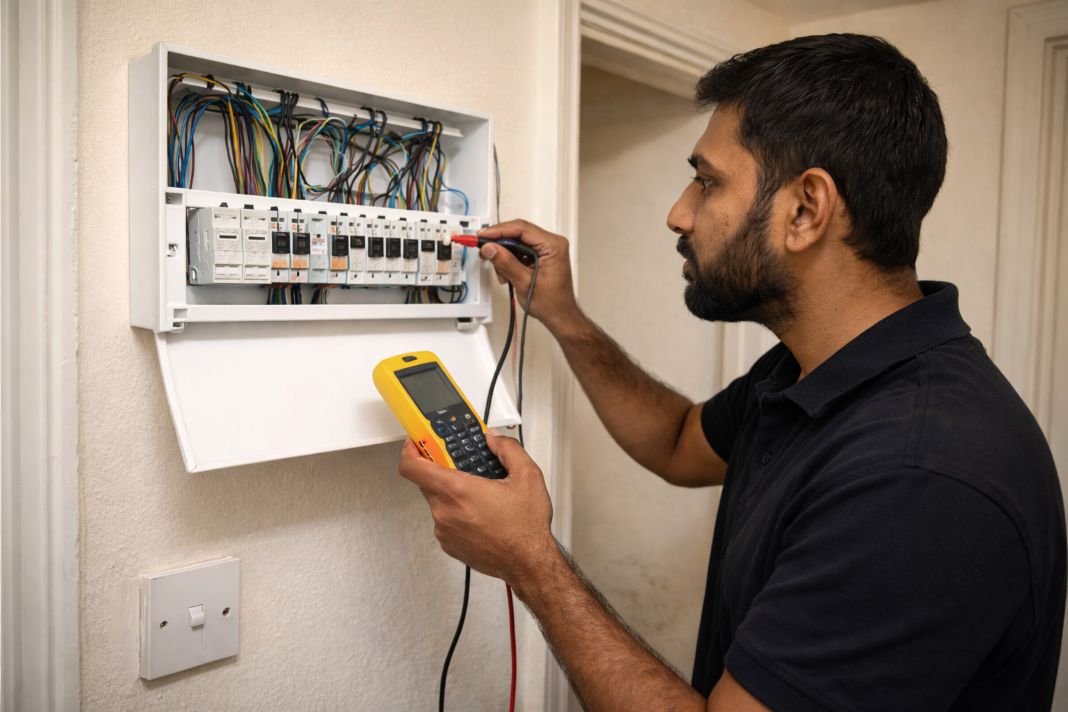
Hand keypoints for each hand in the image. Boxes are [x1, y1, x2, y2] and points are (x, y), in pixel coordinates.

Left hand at [397, 431, 554, 583]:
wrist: (528, 564)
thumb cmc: (526, 527)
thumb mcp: (527, 476)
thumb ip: (507, 449)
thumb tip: (493, 439)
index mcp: (457, 490)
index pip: (412, 466)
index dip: (410, 450)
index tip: (417, 443)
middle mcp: (444, 511)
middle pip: (426, 481)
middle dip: (442, 470)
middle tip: (463, 465)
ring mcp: (444, 530)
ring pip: (438, 501)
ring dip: (452, 494)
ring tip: (481, 495)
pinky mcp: (448, 544)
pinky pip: (444, 520)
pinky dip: (456, 513)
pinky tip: (481, 514)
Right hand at [477, 220, 580, 334]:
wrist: (559, 316)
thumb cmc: (552, 303)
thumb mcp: (524, 282)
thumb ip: (505, 263)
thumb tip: (490, 248)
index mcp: (553, 246)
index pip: (521, 229)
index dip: (498, 231)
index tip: (483, 236)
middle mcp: (552, 244)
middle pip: (518, 233)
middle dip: (499, 243)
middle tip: (483, 249)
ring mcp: (546, 249)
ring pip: (517, 242)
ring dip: (504, 255)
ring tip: (501, 272)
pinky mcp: (541, 256)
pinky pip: (520, 251)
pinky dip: (509, 259)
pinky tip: (507, 272)